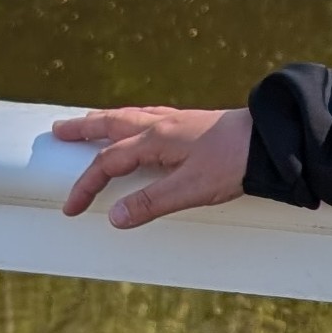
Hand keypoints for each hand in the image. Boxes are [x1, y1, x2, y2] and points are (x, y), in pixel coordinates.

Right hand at [55, 106, 252, 227]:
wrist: (273, 141)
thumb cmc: (235, 162)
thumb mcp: (190, 189)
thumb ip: (150, 202)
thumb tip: (113, 217)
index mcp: (156, 140)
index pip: (108, 162)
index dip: (86, 185)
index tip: (71, 207)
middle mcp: (163, 125)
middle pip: (113, 125)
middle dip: (84, 130)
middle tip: (59, 130)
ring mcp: (179, 121)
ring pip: (132, 117)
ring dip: (107, 120)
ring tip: (91, 122)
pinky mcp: (195, 123)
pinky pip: (152, 116)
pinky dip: (134, 118)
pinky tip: (140, 122)